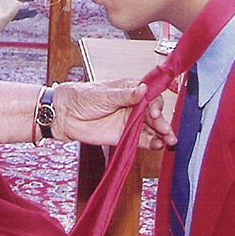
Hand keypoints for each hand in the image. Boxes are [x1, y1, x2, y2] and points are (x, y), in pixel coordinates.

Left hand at [53, 79, 175, 148]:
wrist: (66, 115)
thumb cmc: (82, 97)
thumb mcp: (104, 94)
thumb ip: (125, 95)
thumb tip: (142, 90)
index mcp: (131, 90)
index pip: (151, 95)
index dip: (157, 102)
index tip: (155, 110)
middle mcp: (134, 106)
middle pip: (154, 114)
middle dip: (162, 121)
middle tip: (165, 129)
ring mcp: (130, 121)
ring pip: (152, 128)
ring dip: (162, 134)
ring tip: (169, 141)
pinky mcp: (125, 136)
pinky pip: (142, 140)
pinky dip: (152, 143)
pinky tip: (158, 145)